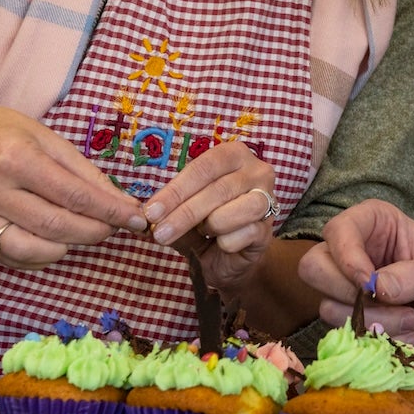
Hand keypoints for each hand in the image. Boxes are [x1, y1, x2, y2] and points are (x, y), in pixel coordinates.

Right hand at [0, 101, 145, 269]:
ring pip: (35, 249)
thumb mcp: (42, 135)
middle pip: (57, 225)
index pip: (75, 194)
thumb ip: (81, 168)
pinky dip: (43, 256)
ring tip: (87, 232)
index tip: (136, 218)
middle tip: (116, 227)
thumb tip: (118, 199)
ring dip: (70, 246)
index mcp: (15, 155)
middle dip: (95, 231)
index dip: (111, 211)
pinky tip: (58, 243)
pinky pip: (14, 257)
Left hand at [142, 140, 281, 293]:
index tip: (152, 211)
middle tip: (160, 233)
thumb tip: (145, 214)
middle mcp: (256, 171)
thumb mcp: (183, 211)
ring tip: (203, 232)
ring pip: (229, 213)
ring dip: (207, 227)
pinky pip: (240, 236)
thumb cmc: (205, 224)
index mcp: (233, 155)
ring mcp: (267, 199)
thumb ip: (168, 208)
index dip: (175, 191)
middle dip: (182, 214)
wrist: (230, 259)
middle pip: (216, 190)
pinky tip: (223, 243)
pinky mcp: (268, 229)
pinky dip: (224, 244)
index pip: (202, 168)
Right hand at [298, 200, 413, 362]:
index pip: (336, 231)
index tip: (368, 283)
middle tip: (390, 302)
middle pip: (313, 268)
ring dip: (374, 322)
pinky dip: (379, 341)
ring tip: (412, 319)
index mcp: (373, 224)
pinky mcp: (353, 323)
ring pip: (329, 308)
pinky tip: (409, 337)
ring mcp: (349, 291)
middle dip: (350, 294)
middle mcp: (353, 254)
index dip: (346, 258)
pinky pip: (346, 336)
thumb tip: (376, 288)